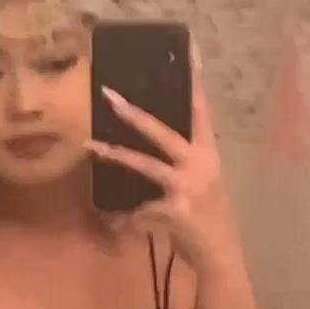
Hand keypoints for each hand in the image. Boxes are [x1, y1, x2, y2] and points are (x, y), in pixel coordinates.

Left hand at [85, 53, 242, 274]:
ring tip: (90, 147)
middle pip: (163, 132)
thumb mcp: (202, 184)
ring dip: (115, 154)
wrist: (219, 255)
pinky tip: (116, 224)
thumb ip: (181, 164)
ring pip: (145, 164)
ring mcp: (187, 187)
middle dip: (134, 113)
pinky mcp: (175, 211)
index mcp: (208, 154)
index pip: (201, 112)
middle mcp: (200, 165)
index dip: (193, 84)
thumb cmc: (206, 218)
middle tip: (110, 96)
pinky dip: (124, 219)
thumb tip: (144, 149)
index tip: (188, 54)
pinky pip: (138, 211)